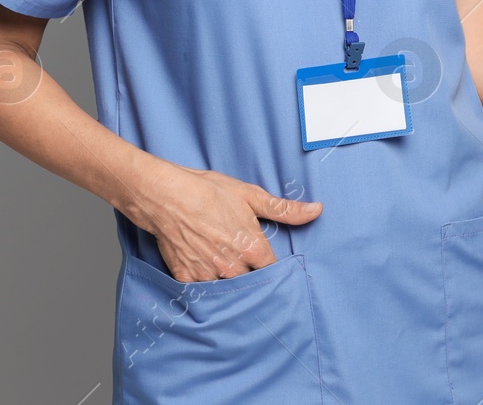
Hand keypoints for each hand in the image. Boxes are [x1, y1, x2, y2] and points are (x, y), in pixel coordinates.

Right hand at [128, 164, 322, 282]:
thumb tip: (317, 210)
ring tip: (225, 267)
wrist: (165, 196)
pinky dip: (205, 284)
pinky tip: (204, 270)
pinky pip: (202, 290)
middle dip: (252, 277)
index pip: (273, 271)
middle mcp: (233, 267)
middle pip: (251, 283)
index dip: (273, 268)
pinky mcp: (186, 278)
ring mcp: (208, 275)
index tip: (271, 265)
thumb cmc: (209, 192)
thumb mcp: (251, 195)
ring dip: (229, 282)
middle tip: (247, 266)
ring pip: (227, 288)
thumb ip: (285, 209)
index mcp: (253, 248)